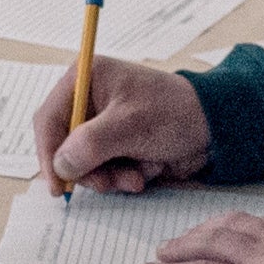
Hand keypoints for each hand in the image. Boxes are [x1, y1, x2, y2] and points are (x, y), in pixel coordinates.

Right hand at [33, 55, 213, 195]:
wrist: (215, 128)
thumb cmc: (174, 112)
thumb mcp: (130, 125)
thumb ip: (89, 144)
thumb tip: (60, 166)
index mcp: (85, 79)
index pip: (49, 119)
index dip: (48, 153)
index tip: (57, 185)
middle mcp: (89, 101)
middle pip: (63, 145)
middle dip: (87, 170)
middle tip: (106, 184)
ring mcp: (102, 125)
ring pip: (84, 163)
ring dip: (108, 177)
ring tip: (135, 179)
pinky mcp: (116, 144)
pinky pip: (104, 169)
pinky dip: (121, 177)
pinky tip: (143, 173)